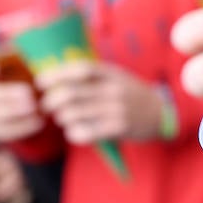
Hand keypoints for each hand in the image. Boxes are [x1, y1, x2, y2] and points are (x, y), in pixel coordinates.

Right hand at [0, 55, 46, 142]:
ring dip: (12, 112)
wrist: (45, 93)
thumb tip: (26, 46)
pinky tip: (39, 120)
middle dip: (4, 95)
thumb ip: (26, 52)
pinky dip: (20, 127)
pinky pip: (1, 132)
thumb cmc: (35, 68)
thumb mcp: (32, 56)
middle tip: (28, 93)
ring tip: (34, 107)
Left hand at [37, 61, 163, 143]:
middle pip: (72, 93)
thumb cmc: (131, 94)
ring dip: (62, 117)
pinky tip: (73, 131)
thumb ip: (93, 75)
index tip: (41, 82)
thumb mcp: (117, 77)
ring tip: (62, 118)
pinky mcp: (118, 128)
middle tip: (48, 105)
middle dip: (52, 100)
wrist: (161, 113)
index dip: (57, 74)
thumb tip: (58, 75)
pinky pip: (87, 132)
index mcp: (111, 73)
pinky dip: (74, 133)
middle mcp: (113, 89)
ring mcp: (116, 109)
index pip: (79, 70)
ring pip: (75, 113)